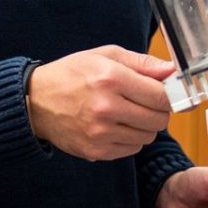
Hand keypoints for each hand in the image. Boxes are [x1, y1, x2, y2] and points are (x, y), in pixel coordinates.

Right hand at [26, 45, 174, 160]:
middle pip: (158, 119)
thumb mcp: (106, 55)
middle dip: (158, 110)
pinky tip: (115, 125)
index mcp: (111, 78)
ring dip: (143, 125)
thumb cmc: (72, 74)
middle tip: (144, 101)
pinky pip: (132, 149)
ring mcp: (100, 133)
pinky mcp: (96, 151)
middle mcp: (106, 108)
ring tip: (126, 112)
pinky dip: (129, 139)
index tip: (165, 92)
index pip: (161, 96)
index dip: (168, 94)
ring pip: (147, 137)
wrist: (35, 101)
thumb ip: (143, 63)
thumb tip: (173, 71)